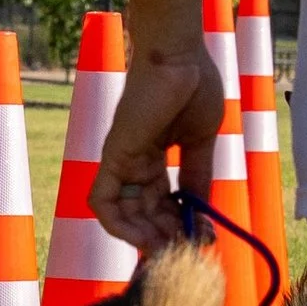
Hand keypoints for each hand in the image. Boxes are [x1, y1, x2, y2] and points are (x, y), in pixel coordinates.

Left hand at [92, 42, 222, 253]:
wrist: (179, 56)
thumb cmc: (194, 86)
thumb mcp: (201, 141)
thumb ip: (199, 176)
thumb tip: (203, 210)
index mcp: (156, 157)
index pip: (161, 203)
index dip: (180, 224)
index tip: (204, 236)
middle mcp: (135, 163)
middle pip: (143, 214)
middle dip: (166, 237)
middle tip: (188, 250)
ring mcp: (121, 160)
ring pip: (122, 215)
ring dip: (145, 238)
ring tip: (170, 249)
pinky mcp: (111, 157)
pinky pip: (102, 203)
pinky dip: (118, 226)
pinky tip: (144, 239)